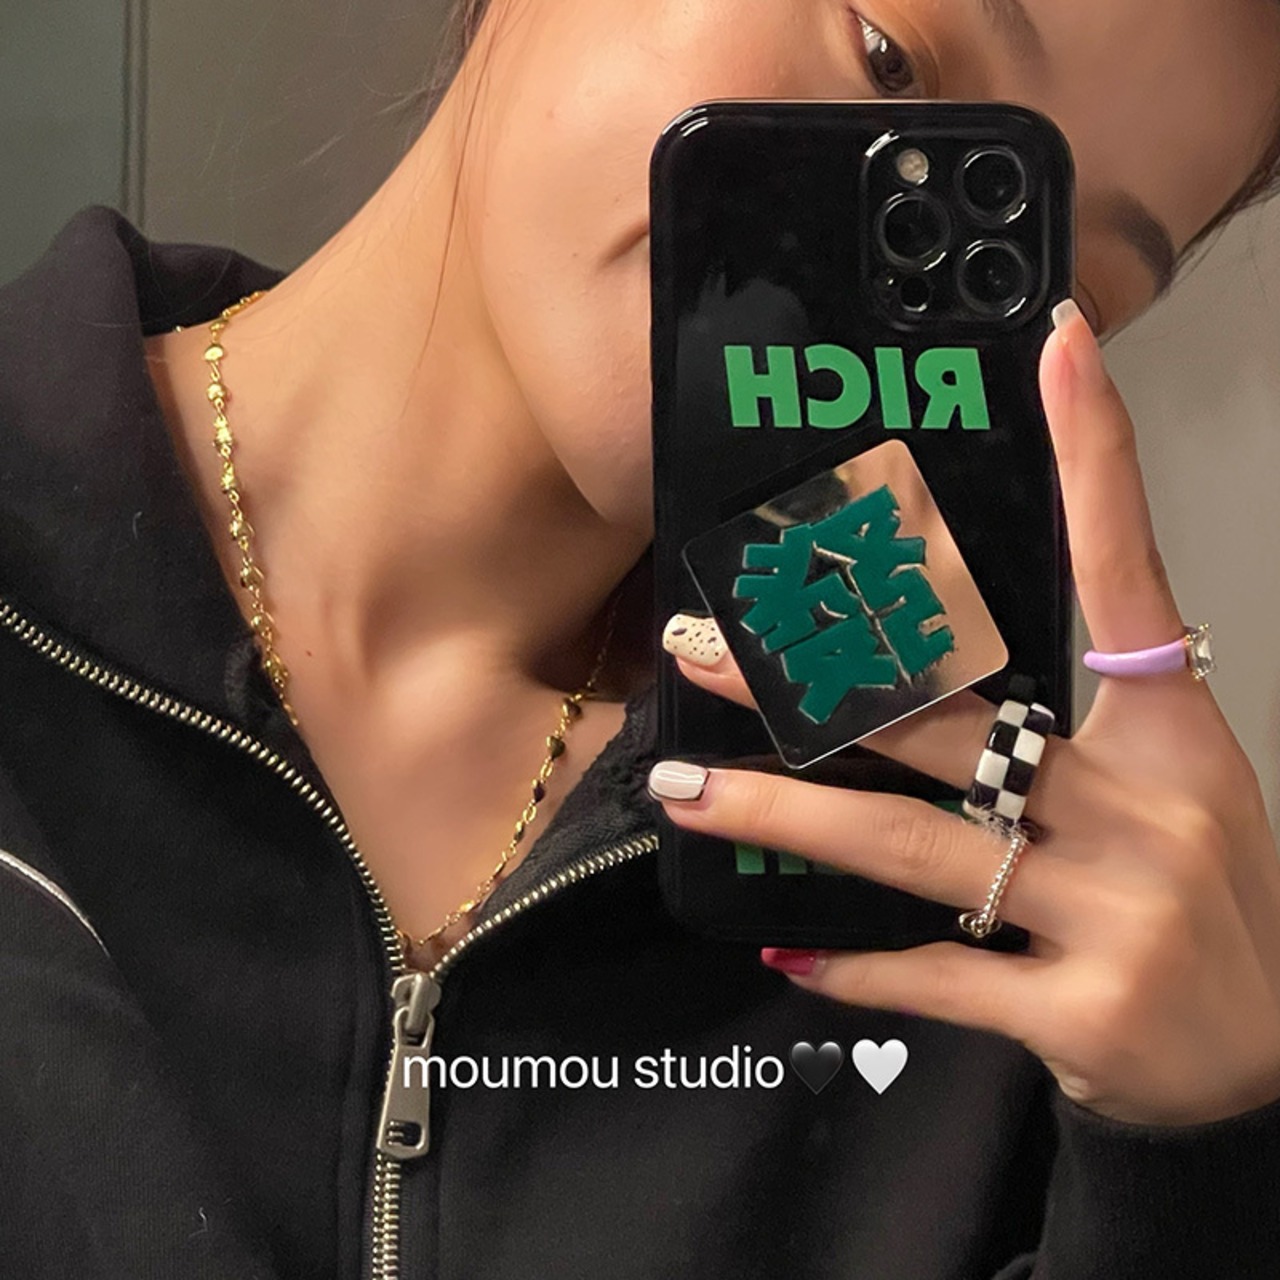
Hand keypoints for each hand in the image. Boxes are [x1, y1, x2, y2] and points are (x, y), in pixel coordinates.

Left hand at [650, 302, 1279, 1126]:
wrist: (1276, 1062)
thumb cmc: (1204, 901)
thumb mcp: (1171, 788)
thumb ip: (1066, 727)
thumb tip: (925, 675)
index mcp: (1171, 732)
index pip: (1125, 571)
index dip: (1093, 457)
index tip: (1053, 350)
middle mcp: (1143, 807)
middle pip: (949, 714)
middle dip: (812, 681)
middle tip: (699, 649)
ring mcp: (1116, 912)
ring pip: (912, 842)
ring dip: (784, 815)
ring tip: (683, 791)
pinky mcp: (1083, 1011)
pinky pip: (938, 974)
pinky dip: (853, 963)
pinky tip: (782, 945)